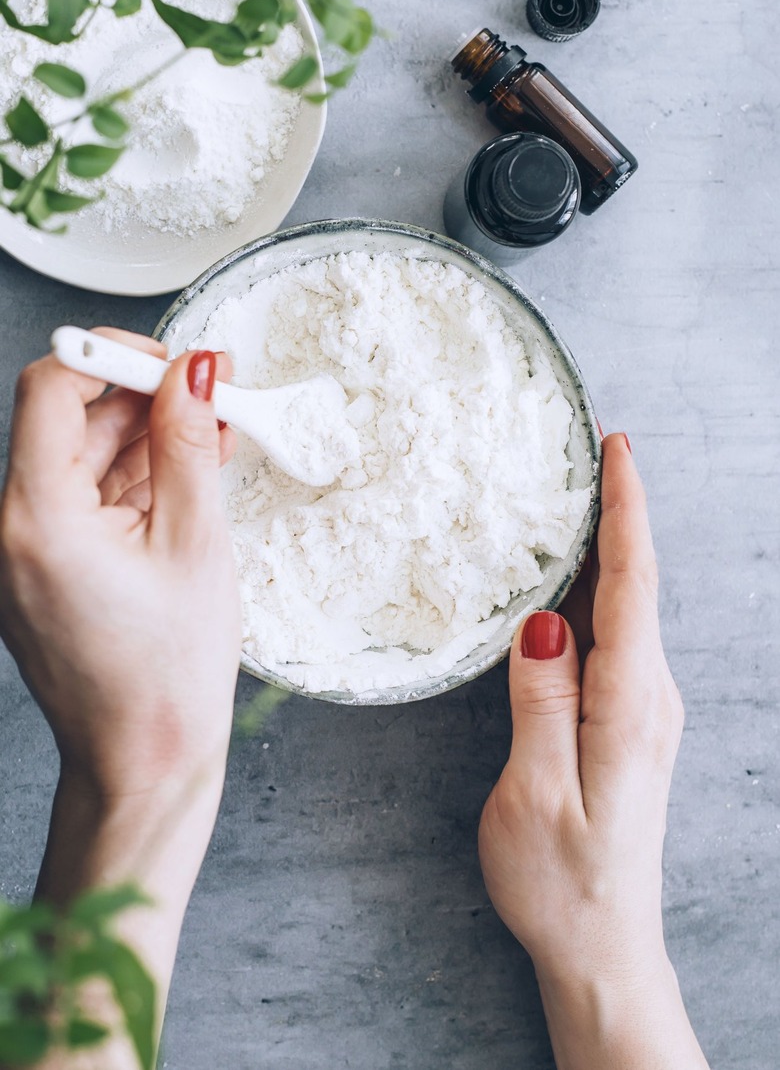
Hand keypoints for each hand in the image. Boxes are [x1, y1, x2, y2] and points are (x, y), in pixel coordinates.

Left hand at [0, 329, 240, 804]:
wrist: (145, 764)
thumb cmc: (168, 678)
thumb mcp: (196, 544)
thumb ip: (188, 445)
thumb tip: (193, 373)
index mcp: (37, 520)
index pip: (51, 388)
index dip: (112, 356)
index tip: (170, 360)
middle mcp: (13, 530)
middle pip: (71, 422)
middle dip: (145, 400)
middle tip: (214, 396)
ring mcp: (27, 552)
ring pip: (85, 460)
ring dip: (149, 441)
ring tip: (215, 441)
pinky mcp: (47, 568)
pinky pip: (88, 500)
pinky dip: (137, 483)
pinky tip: (188, 477)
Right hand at [478, 433, 708, 1068]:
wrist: (602, 946)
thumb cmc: (561, 881)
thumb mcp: (534, 795)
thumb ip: (541, 702)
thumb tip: (544, 621)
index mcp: (627, 707)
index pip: (632, 587)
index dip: (626, 512)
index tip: (618, 449)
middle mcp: (647, 698)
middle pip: (634, 584)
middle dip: (617, 511)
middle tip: (587, 449)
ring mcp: (642, 709)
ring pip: (624, 608)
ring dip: (603, 547)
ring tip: (572, 494)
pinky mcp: (626, 721)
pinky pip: (613, 638)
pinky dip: (592, 593)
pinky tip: (564, 577)